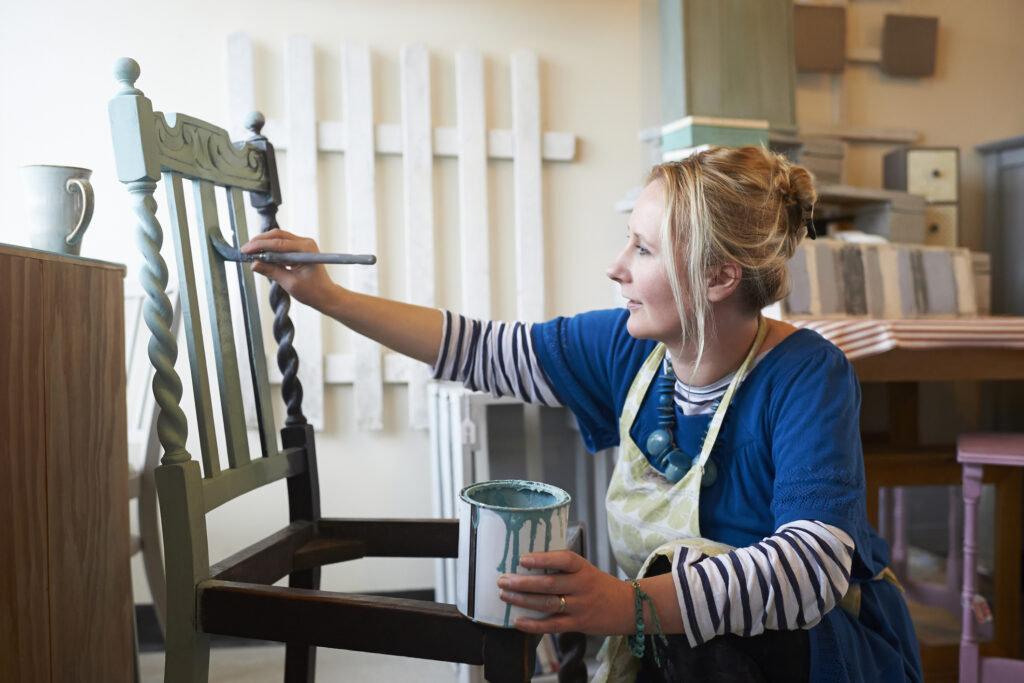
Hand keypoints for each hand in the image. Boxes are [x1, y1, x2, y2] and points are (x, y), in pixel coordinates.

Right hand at [241, 228, 340, 310]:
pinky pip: (282, 244)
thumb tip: (254, 264)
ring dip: (264, 244)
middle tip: (245, 250)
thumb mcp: (290, 283)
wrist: (326, 295)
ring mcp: (303, 244)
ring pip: (278, 238)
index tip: (246, 250)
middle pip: (277, 236)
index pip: (278, 244)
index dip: (259, 246)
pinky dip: (271, 248)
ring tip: (250, 252)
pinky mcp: (300, 249)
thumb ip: (272, 272)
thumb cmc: (313, 291)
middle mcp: (305, 243)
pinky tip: (261, 255)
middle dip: (259, 242)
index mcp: (306, 250)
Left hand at [497, 550, 633, 634]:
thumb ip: (562, 567)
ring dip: (523, 600)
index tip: (522, 559)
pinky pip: (553, 626)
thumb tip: (527, 562)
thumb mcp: (585, 569)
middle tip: (502, 580)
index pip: (564, 559)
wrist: (627, 607)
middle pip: (549, 584)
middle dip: (523, 582)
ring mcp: (580, 606)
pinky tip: (518, 621)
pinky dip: (533, 625)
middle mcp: (582, 586)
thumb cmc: (598, 584)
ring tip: (505, 595)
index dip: (543, 559)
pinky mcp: (579, 624)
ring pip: (548, 604)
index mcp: (583, 568)